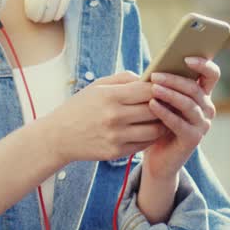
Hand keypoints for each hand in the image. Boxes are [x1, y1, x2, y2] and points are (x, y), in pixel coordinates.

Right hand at [43, 71, 165, 165]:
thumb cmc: (80, 107)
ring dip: (162, 124)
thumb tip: (148, 77)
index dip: (161, 88)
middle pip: (154, 110)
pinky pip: (144, 144)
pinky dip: (151, 137)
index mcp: (110, 96)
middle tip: (171, 103)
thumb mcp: (97, 86)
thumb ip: (124, 79)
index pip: (147, 90)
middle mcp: (114, 117)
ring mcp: (116, 137)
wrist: (58, 136)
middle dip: (165, 105)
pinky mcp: (116, 152)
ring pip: (154, 130)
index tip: (166, 87)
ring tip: (164, 117)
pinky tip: (151, 130)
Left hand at [140, 57, 219, 181]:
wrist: (158, 158)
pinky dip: (165, 113)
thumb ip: (166, 84)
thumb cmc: (158, 122)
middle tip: (156, 75)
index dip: (203, 64)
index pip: (212, 74)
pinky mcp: (193, 139)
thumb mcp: (163, 100)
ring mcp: (202, 125)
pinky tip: (152, 105)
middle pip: (195, 88)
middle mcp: (207, 108)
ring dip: (170, 94)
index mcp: (202, 95)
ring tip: (153, 88)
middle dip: (175, 80)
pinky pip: (180, 123)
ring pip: (189, 104)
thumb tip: (158, 66)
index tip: (186, 57)